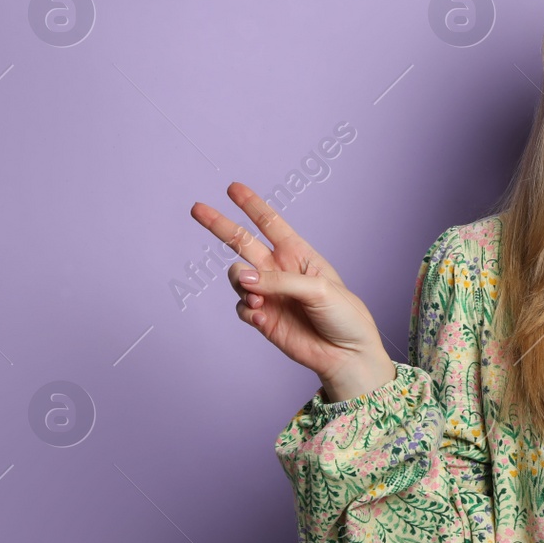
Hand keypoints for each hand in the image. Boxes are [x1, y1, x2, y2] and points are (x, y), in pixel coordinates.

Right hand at [189, 182, 393, 400]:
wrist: (347, 354)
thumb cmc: (344, 315)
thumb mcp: (319, 289)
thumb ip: (279, 281)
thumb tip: (243, 278)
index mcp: (298, 254)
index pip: (270, 223)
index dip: (251, 205)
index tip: (233, 188)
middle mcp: (280, 270)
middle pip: (242, 242)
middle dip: (219, 225)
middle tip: (197, 209)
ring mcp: (269, 294)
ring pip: (237, 277)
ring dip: (241, 283)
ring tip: (257, 299)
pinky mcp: (263, 318)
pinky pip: (241, 307)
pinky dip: (247, 310)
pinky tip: (262, 318)